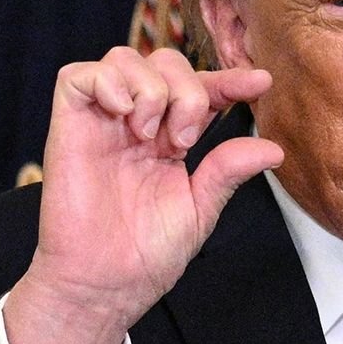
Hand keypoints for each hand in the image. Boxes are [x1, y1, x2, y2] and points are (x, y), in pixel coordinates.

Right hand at [3, 47, 282, 343]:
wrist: (104, 285)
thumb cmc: (146, 254)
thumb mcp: (199, 208)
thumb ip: (228, 171)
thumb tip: (273, 149)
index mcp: (168, 140)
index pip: (200, 90)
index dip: (229, 80)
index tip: (260, 83)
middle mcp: (135, 124)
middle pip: (164, 62)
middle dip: (187, 88)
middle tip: (184, 140)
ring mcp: (101, 123)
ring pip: (124, 58)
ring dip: (151, 87)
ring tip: (151, 134)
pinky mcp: (68, 127)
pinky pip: (78, 75)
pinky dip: (108, 82)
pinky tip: (125, 115)